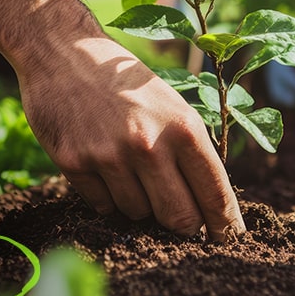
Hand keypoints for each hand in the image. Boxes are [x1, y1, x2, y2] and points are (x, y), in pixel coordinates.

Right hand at [16, 36, 244, 239]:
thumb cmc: (125, 84)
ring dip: (139, 204)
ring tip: (128, 168)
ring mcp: (110, 156)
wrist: (64, 52)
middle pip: (179, 219)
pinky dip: (107, 197)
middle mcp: (149, 144)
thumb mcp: (171, 107)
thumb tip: (211, 209)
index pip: (215, 193)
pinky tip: (102, 166)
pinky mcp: (75, 163)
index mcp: (183, 128)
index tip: (230, 243)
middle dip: (182, 226)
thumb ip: (190, 153)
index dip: (225, 226)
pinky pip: (103, 206)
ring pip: (138, 215)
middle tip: (177, 218)